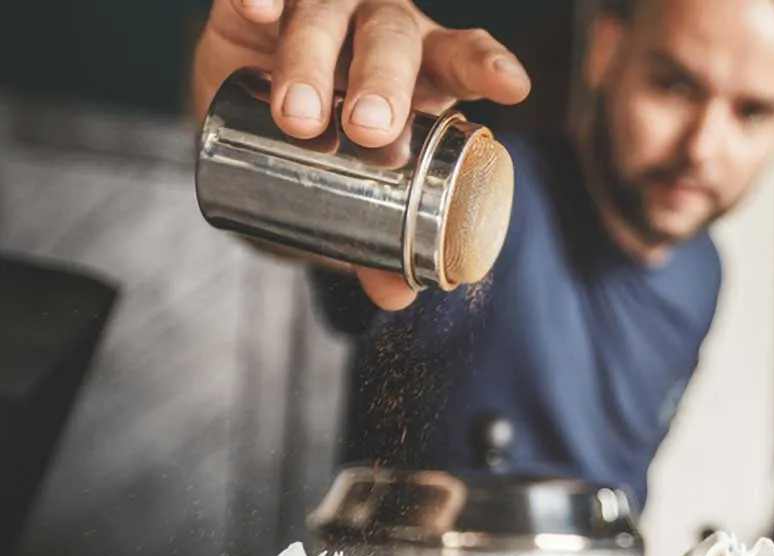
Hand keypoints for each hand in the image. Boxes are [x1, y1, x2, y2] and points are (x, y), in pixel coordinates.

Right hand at [192, 0, 530, 309]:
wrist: (250, 118)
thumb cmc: (334, 148)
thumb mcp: (359, 193)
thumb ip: (382, 241)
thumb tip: (396, 296)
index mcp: (424, 70)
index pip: (464, 58)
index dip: (487, 66)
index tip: (510, 87)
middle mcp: (379, 30)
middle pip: (392, 39)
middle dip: (384, 81)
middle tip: (371, 130)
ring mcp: (320, 10)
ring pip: (324, 15)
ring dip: (313, 62)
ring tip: (300, 118)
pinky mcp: (251, 8)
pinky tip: (256, 12)